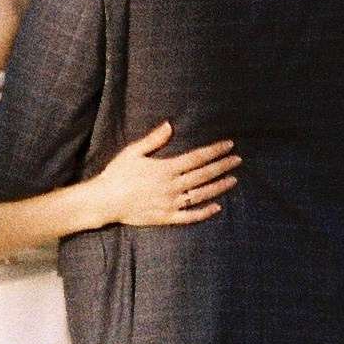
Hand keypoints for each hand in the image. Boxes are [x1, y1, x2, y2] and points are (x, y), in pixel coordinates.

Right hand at [90, 123, 238, 230]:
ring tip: (233, 180)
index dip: (214, 151)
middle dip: (222, 166)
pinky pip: (189, 216)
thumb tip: (170, 125)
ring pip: (201, 195)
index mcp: (166, 168)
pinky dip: (204, 212)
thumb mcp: (133, 152)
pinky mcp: (166, 217)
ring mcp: (170, 203)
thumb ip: (154, 140)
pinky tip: (217, 207)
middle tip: (238, 160)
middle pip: (203, 175)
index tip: (229, 145)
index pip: (197, 158)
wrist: (105, 201)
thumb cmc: (117, 174)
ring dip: (219, 187)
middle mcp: (172, 186)